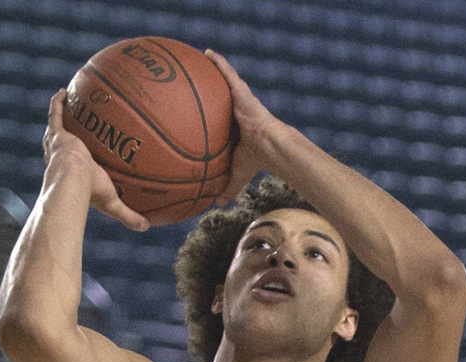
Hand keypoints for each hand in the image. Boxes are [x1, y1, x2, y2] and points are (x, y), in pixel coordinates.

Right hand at [42, 88, 148, 230]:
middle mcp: (63, 156)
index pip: (73, 163)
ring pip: (58, 126)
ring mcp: (59, 143)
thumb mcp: (112, 203)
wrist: (72, 182)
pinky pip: (56, 113)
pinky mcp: (57, 133)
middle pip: (62, 142)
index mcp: (72, 172)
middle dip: (66, 133)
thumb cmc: (89, 193)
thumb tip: (147, 227)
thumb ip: (128, 214)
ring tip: (68, 100)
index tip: (82, 151)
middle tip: (75, 123)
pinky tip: (64, 91)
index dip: (76, 157)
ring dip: (62, 114)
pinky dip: (58, 102)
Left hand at [205, 49, 285, 203]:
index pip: (222, 116)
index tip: (200, 107)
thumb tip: (215, 205)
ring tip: (201, 57)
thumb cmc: (255, 159)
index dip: (212, 110)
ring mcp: (240, 98)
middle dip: (212, 84)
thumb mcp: (236, 173)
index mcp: (235, 126)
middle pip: (223, 94)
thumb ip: (227, 187)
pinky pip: (227, 73)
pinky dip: (218, 62)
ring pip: (225, 79)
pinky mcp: (242, 91)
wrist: (270, 145)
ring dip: (215, 68)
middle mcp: (238, 109)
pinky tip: (207, 52)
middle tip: (195, 77)